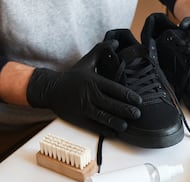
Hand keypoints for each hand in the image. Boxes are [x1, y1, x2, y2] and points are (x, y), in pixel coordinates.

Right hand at [26, 40, 141, 135]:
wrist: (50, 89)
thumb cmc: (72, 77)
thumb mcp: (86, 61)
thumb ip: (101, 51)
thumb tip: (116, 41)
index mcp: (94, 81)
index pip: (115, 89)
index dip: (128, 96)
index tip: (139, 100)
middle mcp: (90, 95)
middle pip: (111, 104)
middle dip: (126, 110)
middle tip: (137, 114)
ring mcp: (84, 108)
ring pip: (104, 117)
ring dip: (117, 122)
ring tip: (127, 125)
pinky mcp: (79, 120)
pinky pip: (95, 127)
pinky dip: (106, 130)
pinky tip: (115, 132)